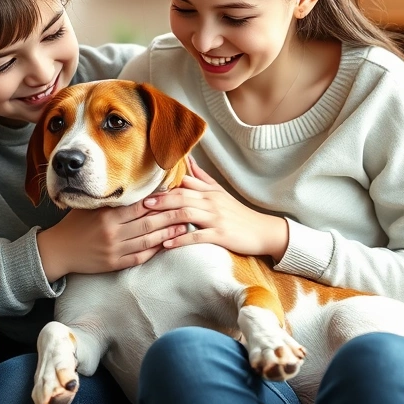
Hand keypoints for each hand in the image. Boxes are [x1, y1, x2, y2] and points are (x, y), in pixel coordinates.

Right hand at [37, 202, 188, 281]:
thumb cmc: (75, 224)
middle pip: (148, 223)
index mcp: (107, 215)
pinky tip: (167, 245)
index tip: (175, 194)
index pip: (140, 206)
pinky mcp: (114, 264)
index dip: (159, 200)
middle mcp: (112, 232)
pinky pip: (139, 257)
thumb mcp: (90, 206)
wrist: (58, 250)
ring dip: (168, 234)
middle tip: (188, 210)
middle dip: (170, 217)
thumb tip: (137, 189)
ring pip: (148, 241)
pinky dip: (155, 251)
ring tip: (183, 227)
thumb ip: (112, 201)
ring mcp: (114, 250)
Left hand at [143, 158, 288, 258]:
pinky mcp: (221, 234)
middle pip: (181, 196)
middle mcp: (211, 201)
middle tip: (140, 203)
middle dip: (160, 200)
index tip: (144, 189)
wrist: (263, 231)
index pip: (183, 184)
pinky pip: (198, 236)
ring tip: (148, 222)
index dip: (163, 186)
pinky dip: (181, 239)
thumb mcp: (220, 193)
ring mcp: (216, 218)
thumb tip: (188, 159)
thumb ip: (202, 178)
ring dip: (165, 217)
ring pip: (187, 213)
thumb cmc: (238, 213)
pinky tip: (167, 244)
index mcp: (209, 191)